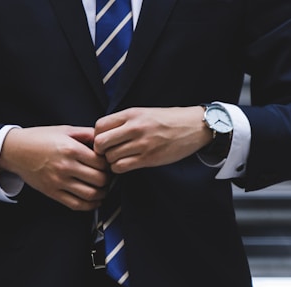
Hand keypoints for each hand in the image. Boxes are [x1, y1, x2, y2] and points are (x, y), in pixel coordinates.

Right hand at [0, 126, 109, 210]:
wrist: (15, 150)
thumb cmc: (39, 138)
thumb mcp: (64, 130)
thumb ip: (86, 133)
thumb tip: (104, 139)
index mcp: (70, 149)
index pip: (101, 162)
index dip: (109, 164)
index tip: (109, 163)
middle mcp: (65, 166)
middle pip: (99, 179)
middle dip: (108, 179)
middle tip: (108, 176)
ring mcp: (58, 181)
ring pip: (90, 194)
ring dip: (102, 194)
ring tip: (103, 188)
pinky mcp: (52, 192)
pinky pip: (76, 204)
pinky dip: (90, 205)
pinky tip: (94, 200)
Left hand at [94, 107, 212, 173]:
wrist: (193, 126)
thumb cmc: (168, 120)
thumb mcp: (144, 113)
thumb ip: (124, 121)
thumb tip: (102, 133)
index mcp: (131, 114)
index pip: (99, 126)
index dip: (97, 135)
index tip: (104, 140)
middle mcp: (134, 128)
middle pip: (100, 143)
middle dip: (100, 150)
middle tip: (108, 152)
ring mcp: (142, 144)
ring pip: (110, 157)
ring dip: (111, 161)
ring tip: (120, 158)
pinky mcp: (149, 158)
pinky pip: (122, 167)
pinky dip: (120, 168)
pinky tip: (126, 164)